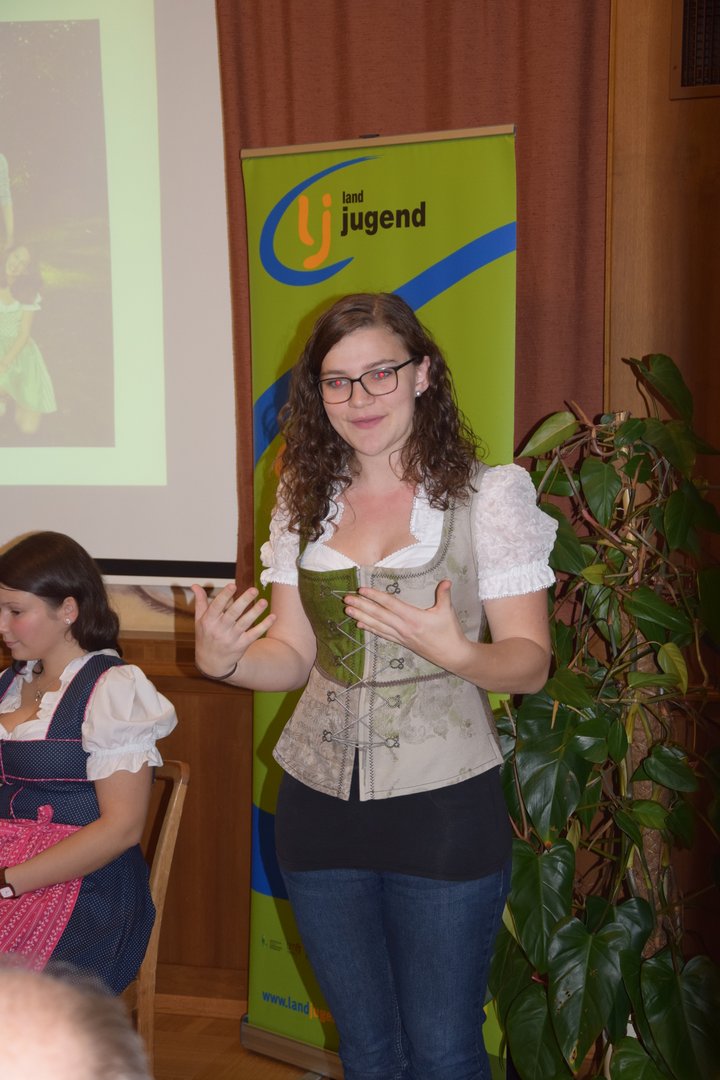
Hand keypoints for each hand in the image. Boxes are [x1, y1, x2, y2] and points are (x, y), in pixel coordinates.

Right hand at [191, 582, 275, 678]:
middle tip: (254, 589)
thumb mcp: (199, 620)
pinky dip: (264, 626)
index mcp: (208, 621)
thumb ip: (200, 602)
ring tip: (264, 601)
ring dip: (255, 612)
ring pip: (245, 623)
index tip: (233, 585)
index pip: (216, 606)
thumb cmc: (205, 636)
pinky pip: (254, 634)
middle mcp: (219, 629)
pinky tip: (273, 616)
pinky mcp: (241, 645)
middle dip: (243, 601)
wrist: (211, 662)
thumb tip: (194, 585)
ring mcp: (231, 638)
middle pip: (233, 613)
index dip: (224, 595)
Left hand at [343, 579, 472, 673]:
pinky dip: (370, 629)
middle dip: (362, 606)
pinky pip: (382, 634)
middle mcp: (403, 628)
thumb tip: (447, 580)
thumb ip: (444, 595)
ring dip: (361, 616)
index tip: (362, 589)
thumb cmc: (450, 632)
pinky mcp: (401, 642)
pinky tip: (359, 624)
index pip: (390, 604)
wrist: (452, 655)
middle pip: (379, 615)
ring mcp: (401, 636)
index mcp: (413, 618)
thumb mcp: (448, 612)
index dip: (375, 596)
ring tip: (347, 610)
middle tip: (346, 598)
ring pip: (377, 625)